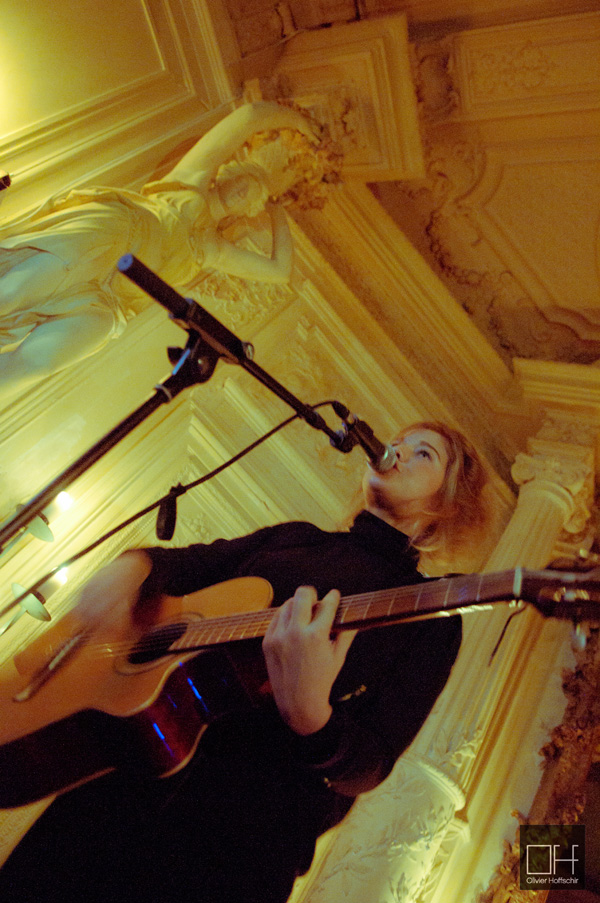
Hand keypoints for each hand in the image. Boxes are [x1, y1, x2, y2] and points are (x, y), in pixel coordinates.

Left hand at [262, 586, 356, 735]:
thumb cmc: (321, 680)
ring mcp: (279, 636)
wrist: (298, 703)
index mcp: (316, 636)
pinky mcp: (268, 641)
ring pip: (287, 604)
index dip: (333, 597)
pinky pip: (276, 618)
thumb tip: (354, 618)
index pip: (326, 605)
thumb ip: (346, 634)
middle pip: (302, 595)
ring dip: (297, 605)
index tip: (334, 594)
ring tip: (304, 613)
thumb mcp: (338, 657)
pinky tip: (292, 622)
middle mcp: (296, 632)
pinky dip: (285, 616)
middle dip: (311, 593)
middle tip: (316, 599)